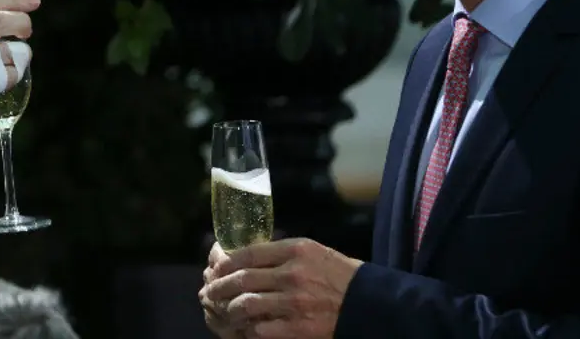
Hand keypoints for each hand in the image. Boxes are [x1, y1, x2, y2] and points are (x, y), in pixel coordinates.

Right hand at [0, 0, 39, 153]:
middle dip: (22, 24)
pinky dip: (10, 78)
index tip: (32, 1)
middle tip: (27, 31)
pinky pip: (5, 77)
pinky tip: (3, 80)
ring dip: (19, 56)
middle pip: (0, 21)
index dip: (13, 0)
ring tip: (15, 61)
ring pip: (7, 51)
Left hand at [200, 238, 361, 338]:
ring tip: (221, 310)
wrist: (371, 304)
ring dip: (228, 308)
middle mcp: (293, 274)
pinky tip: (242, 328)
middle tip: (208, 291)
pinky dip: (247, 329)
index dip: (224, 261)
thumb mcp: (314, 252)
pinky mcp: (299, 328)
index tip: (214, 267)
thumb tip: (246, 256)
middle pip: (241, 278)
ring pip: (246, 304)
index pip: (248, 253)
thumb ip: (282, 253)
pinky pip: (261, 329)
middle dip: (218, 286)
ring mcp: (294, 302)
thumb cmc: (341, 276)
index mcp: (296, 250)